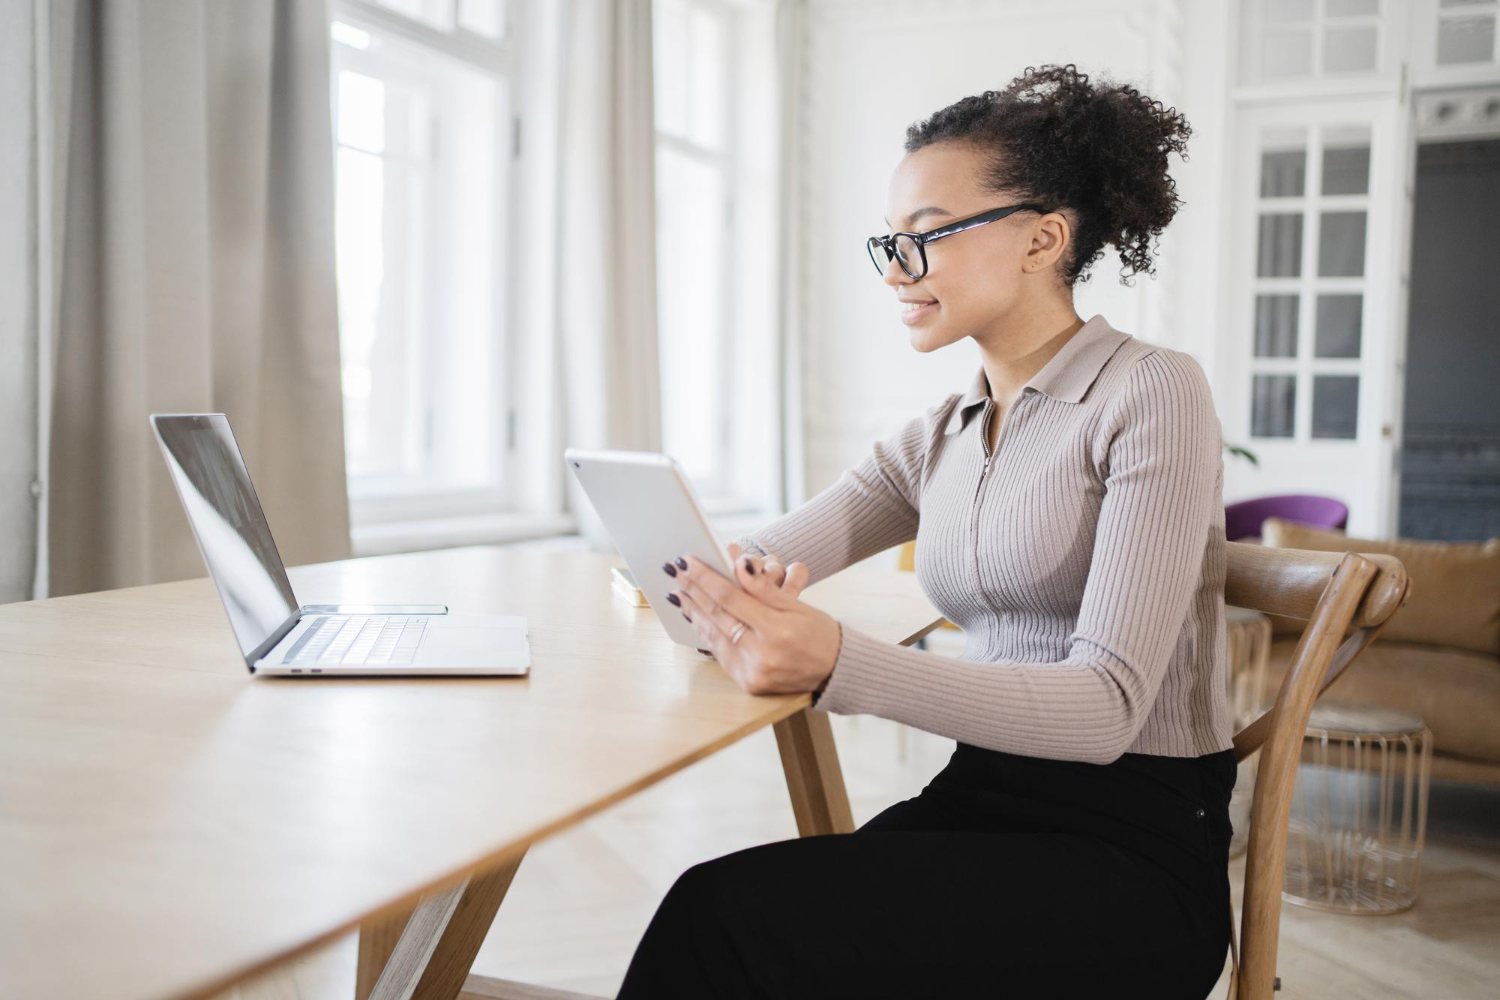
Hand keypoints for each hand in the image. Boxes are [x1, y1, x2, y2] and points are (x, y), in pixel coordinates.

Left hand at [666, 552, 839, 695]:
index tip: (686, 561)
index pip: (730, 598)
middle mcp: (762, 654)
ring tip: (678, 592)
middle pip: (716, 616)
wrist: (836, 671)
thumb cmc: (818, 633)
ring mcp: (753, 672)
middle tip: (674, 571)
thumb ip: (764, 588)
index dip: (705, 578)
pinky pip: (721, 654)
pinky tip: (696, 618)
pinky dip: (706, 634)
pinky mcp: (749, 684)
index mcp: (777, 630)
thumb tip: (737, 565)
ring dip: (693, 612)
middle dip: (692, 591)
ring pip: (713, 636)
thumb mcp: (797, 605)